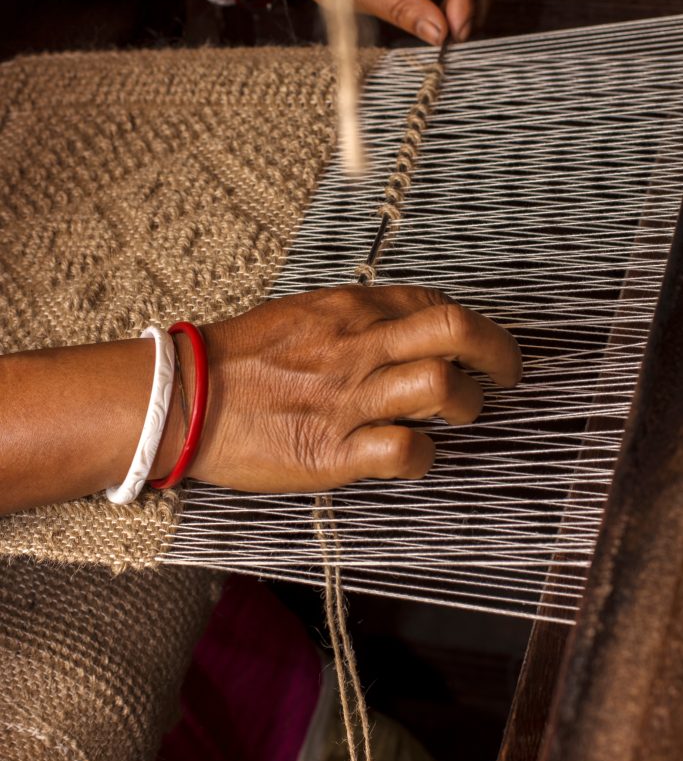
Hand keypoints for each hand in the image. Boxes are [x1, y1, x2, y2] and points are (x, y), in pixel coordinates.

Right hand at [178, 285, 520, 492]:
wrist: (184, 397)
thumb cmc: (239, 357)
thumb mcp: (301, 315)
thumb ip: (353, 319)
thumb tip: (399, 327)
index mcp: (349, 310)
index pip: (434, 304)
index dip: (469, 326)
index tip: (476, 347)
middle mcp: (357, 347)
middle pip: (454, 332)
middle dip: (498, 352)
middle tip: (507, 373)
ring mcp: (347, 399)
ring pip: (440, 387)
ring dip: (466, 405)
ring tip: (458, 416)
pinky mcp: (331, 451)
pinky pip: (404, 451)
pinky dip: (423, 457)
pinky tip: (413, 456)